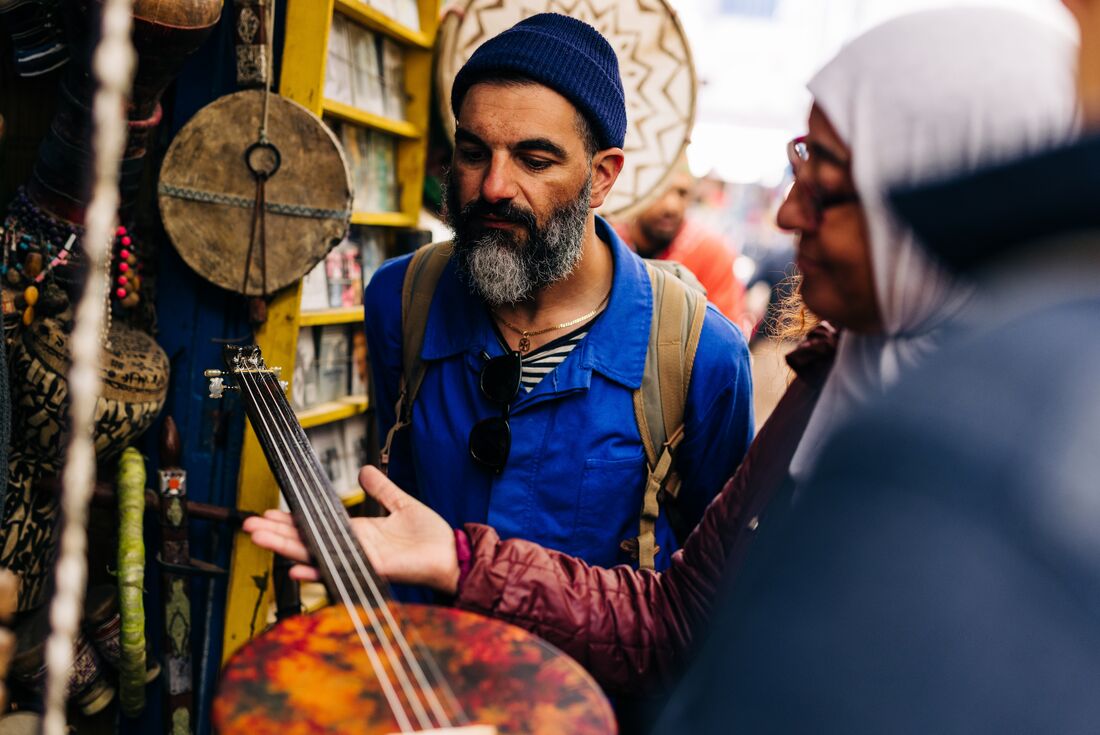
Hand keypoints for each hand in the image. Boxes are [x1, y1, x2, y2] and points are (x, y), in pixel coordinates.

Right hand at [242, 466, 460, 593]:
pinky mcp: (373, 568)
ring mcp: (360, 559)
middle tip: (250, 526)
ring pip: (315, 554)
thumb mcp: (400, 503)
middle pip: (308, 541)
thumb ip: (381, 489)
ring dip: (286, 548)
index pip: (317, 526)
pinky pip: (339, 568)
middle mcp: (353, 547)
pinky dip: (316, 569)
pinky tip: (294, 567)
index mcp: (358, 533)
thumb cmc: (429, 536)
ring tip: (259, 539)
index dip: (292, 521)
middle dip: (277, 534)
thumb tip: (365, 470)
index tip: (268, 513)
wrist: (450, 554)